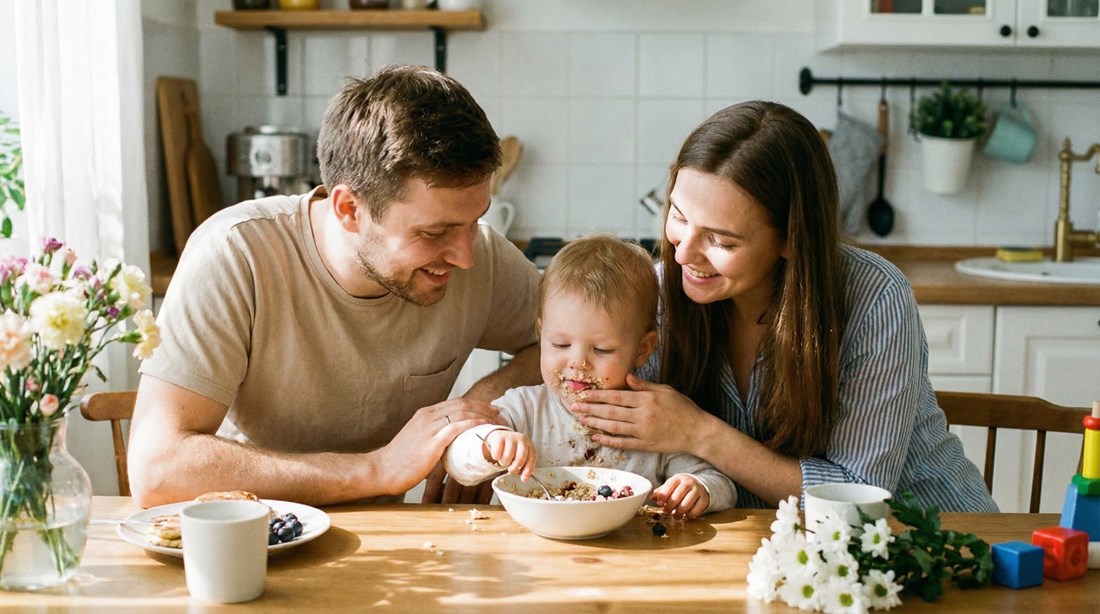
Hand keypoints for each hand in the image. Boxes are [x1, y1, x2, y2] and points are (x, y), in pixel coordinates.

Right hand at [379, 397, 500, 496]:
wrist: (381, 470)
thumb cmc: (400, 461)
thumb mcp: (419, 441)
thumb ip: (434, 437)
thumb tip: (452, 443)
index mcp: (425, 414)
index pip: (456, 403)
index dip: (477, 405)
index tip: (491, 411)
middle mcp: (427, 416)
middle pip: (462, 404)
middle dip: (484, 408)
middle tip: (499, 415)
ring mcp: (428, 427)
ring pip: (461, 413)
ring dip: (483, 416)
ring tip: (497, 423)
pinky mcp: (430, 442)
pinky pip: (455, 427)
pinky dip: (472, 424)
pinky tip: (484, 426)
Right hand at [483, 430, 536, 478]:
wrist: (502, 437)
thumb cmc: (514, 450)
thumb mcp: (521, 456)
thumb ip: (524, 467)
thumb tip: (525, 479)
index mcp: (529, 445)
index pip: (531, 459)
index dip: (528, 470)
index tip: (523, 479)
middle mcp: (522, 440)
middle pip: (520, 458)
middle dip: (515, 468)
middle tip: (511, 470)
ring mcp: (511, 438)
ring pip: (507, 456)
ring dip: (504, 463)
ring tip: (504, 461)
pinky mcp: (500, 437)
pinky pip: (497, 453)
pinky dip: (496, 458)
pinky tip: (498, 455)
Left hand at [569, 374, 707, 454]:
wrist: (697, 431)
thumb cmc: (683, 408)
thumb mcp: (665, 391)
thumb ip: (644, 385)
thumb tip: (627, 377)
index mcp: (646, 399)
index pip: (616, 396)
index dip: (598, 396)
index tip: (583, 394)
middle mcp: (643, 415)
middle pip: (611, 411)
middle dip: (590, 409)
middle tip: (573, 406)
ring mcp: (643, 431)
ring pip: (614, 427)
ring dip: (595, 424)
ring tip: (581, 420)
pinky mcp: (646, 445)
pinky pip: (623, 443)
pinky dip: (608, 441)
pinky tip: (596, 438)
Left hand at [652, 473, 709, 518]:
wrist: (698, 486)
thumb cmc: (681, 488)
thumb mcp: (670, 487)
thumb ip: (661, 492)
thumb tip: (653, 498)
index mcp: (678, 478)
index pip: (670, 485)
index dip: (664, 495)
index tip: (659, 504)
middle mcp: (689, 482)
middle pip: (678, 494)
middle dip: (671, 505)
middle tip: (666, 512)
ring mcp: (697, 490)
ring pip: (688, 502)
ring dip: (680, 512)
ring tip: (675, 516)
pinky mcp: (704, 499)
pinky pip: (697, 509)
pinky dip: (690, 514)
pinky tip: (686, 516)